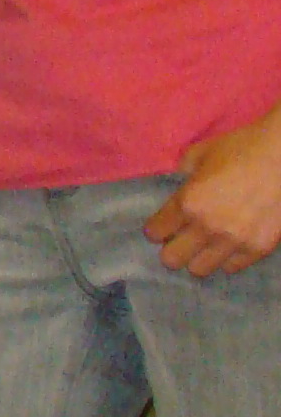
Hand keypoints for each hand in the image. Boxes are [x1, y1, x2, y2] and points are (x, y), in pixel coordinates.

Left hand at [144, 114, 280, 275]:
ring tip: (206, 244)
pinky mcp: (260, 247)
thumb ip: (182, 172)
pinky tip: (230, 244)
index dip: (156, 229)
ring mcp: (235, 240)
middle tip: (181, 238)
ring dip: (199, 256)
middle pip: (172, 259)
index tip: (163, 225)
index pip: (155, 233)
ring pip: (200, 269)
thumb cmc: (242, 147)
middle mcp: (208, 227)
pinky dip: (227, 258)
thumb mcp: (200, 153)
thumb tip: (176, 183)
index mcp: (189, 203)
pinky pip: (232, 267)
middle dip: (172, 248)